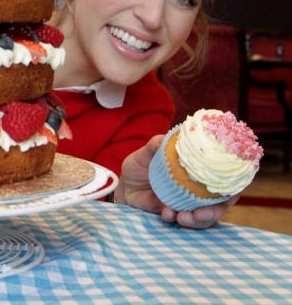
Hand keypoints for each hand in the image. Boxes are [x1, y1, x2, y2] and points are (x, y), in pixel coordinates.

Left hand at [115, 135, 237, 228]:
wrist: (124, 186)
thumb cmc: (139, 166)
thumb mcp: (144, 155)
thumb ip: (154, 147)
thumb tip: (164, 138)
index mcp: (197, 171)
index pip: (224, 179)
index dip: (233, 185)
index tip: (232, 190)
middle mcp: (198, 189)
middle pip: (220, 203)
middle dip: (214, 211)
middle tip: (199, 213)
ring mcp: (188, 203)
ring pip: (205, 217)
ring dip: (197, 220)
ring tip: (183, 217)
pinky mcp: (177, 213)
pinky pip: (184, 221)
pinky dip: (176, 218)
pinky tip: (167, 214)